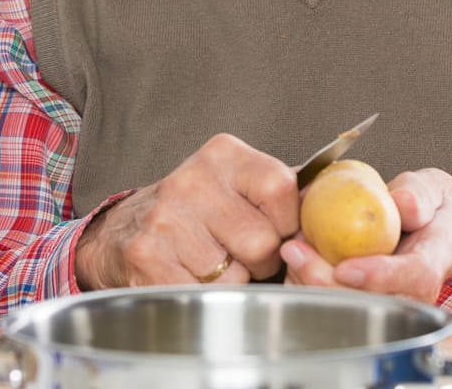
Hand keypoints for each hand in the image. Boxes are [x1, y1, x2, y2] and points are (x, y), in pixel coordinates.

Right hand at [74, 134, 298, 289]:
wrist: (122, 230)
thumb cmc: (195, 211)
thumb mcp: (236, 183)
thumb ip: (282, 191)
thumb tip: (329, 200)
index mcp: (223, 156)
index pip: (282, 189)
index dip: (288, 222)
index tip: (278, 230)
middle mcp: (191, 181)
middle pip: (261, 241)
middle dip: (261, 260)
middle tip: (241, 254)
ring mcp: (165, 219)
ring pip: (234, 275)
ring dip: (232, 281)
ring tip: (213, 264)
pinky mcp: (145, 256)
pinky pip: (203, 294)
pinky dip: (206, 296)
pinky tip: (191, 276)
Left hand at [280, 168, 451, 303]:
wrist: (429, 229)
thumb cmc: (428, 209)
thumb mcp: (431, 189)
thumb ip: (419, 194)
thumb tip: (403, 202)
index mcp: (437, 258)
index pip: (416, 276)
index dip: (381, 277)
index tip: (345, 269)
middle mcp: (416, 291)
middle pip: (375, 303)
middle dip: (328, 283)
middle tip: (295, 251)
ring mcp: (393, 302)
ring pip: (350, 311)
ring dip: (312, 284)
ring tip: (293, 250)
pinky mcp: (370, 306)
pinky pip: (336, 307)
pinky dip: (309, 286)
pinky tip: (297, 261)